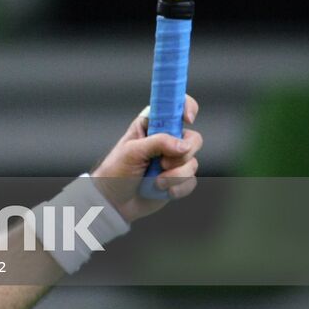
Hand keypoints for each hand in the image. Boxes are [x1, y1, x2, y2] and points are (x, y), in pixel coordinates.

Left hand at [91, 95, 201, 222]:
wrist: (115, 202)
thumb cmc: (116, 170)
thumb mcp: (132, 151)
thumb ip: (158, 142)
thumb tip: (183, 145)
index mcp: (152, 124)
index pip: (175, 106)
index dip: (187, 107)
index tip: (188, 119)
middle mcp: (166, 140)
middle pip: (193, 138)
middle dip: (182, 154)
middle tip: (162, 162)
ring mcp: (173, 160)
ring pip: (193, 162)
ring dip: (175, 175)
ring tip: (156, 181)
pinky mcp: (178, 179)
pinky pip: (191, 181)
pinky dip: (177, 187)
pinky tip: (162, 190)